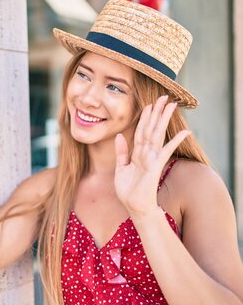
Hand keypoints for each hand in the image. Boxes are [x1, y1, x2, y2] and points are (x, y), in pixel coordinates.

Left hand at [114, 95, 190, 215]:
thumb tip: (119, 136)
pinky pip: (166, 151)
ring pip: (158, 135)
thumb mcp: (120, 169)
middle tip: (163, 97)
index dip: (144, 118)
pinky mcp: (155, 166)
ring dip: (163, 120)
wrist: (134, 207)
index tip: (149, 104)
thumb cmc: (128, 191)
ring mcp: (152, 159)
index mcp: (137, 154)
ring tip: (171, 105)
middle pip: (151, 129)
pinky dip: (174, 141)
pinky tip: (185, 132)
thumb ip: (121, 152)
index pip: (141, 132)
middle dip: (156, 113)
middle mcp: (146, 154)